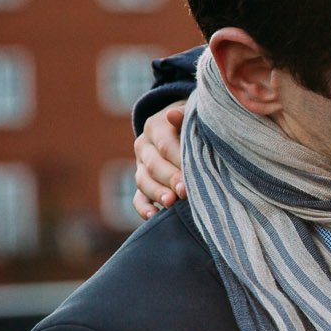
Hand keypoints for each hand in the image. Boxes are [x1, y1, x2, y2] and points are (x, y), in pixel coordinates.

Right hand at [132, 101, 187, 218]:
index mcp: (155, 127)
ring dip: (157, 193)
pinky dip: (143, 208)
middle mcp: (144, 147)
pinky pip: (138, 197)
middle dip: (170, 179)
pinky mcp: (142, 183)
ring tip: (170, 203)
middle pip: (154, 165)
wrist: (181, 126)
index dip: (177, 158)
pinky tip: (153, 216)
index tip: (192, 172)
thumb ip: (184, 117)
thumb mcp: (190, 114)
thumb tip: (172, 114)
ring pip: (144, 181)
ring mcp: (141, 166)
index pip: (165, 144)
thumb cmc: (193, 122)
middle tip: (185, 192)